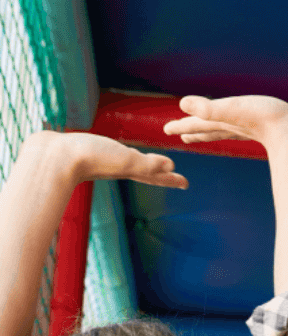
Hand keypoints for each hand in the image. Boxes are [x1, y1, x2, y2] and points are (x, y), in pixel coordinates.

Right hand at [52, 131, 186, 188]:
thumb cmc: (91, 158)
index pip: (156, 176)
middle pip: (147, 171)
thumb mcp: (125, 159)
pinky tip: (114, 151)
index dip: (171, 179)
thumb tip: (171, 166)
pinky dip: (120, 154)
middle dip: (162, 174)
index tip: (186, 184)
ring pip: (130, 163)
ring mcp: (105, 160)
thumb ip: (147, 164)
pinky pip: (112, 153)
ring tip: (149, 163)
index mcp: (130, 170)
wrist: (54, 156)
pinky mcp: (90, 152)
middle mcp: (119, 167)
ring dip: (142, 164)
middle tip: (176, 177)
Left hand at [163, 95, 287, 149]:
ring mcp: (249, 128)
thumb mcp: (236, 109)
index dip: (182, 125)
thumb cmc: (270, 119)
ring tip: (197, 135)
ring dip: (210, 131)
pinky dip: (233, 128)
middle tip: (178, 133)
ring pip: (223, 129)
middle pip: (208, 128)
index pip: (199, 124)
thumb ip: (209, 109)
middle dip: (193, 130)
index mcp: (227, 122)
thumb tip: (183, 104)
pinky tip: (236, 128)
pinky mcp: (264, 127)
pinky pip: (242, 128)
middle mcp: (235, 126)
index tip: (166, 130)